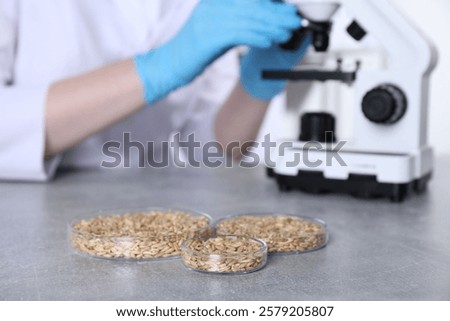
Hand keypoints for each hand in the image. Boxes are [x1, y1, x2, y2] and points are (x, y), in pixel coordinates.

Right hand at [134, 0, 301, 103]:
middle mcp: (213, 6)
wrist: (170, 64)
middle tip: (293, 20)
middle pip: (253, 5)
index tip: (288, 9)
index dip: (271, 3)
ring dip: (271, 26)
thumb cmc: (195, 49)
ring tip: (286, 32)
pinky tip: (268, 40)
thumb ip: (239, 21)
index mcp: (216, 1)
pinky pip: (238, 33)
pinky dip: (256, 36)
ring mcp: (209, 20)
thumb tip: (266, 21)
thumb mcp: (218, 29)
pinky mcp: (208, 36)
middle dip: (277, 13)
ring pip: (249, 19)